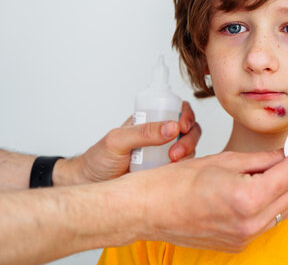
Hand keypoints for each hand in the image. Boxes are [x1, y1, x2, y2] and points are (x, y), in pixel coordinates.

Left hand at [53, 101, 200, 184]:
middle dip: (189, 138)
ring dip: (187, 153)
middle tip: (176, 151)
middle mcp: (161, 135)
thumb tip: (171, 126)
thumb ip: (143, 132)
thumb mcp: (118, 140)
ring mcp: (165, 153)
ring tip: (171, 162)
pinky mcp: (166, 170)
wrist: (90, 185)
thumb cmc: (99, 159)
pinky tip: (172, 171)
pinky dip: (184, 167)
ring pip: (190, 147)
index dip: (186, 115)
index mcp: (149, 120)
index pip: (176, 109)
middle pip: (189, 128)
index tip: (183, 126)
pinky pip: (184, 166)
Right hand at [127, 139, 287, 251]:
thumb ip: (261, 160)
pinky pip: (268, 221)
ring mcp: (244, 237)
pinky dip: (277, 202)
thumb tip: (284, 154)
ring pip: (283, 210)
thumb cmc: (176, 183)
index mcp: (247, 199)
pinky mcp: (238, 243)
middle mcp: (250, 223)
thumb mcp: (224, 161)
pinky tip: (278, 186)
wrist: (149, 210)